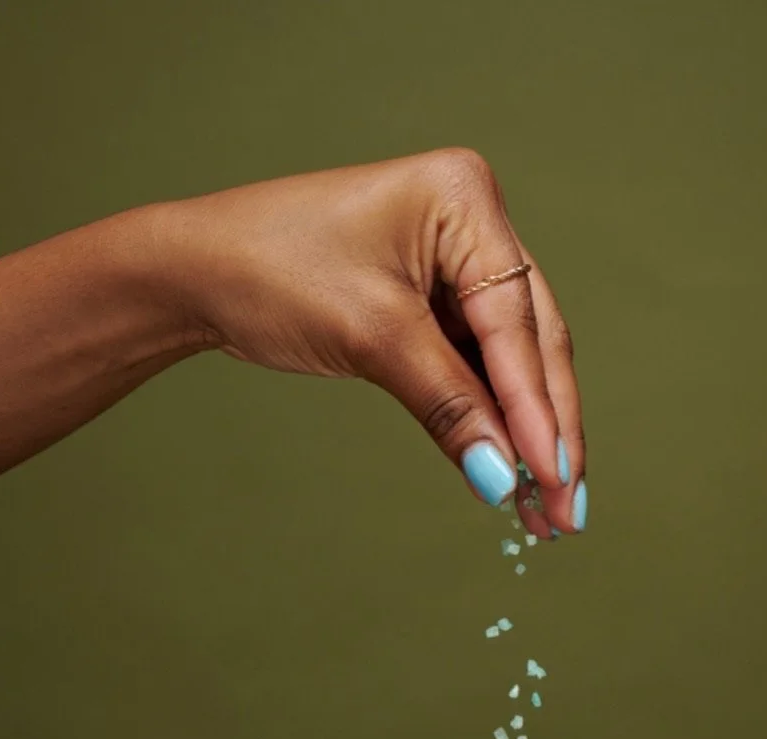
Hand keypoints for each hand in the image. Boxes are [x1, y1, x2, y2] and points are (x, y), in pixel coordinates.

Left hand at [170, 148, 584, 534]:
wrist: (199, 270)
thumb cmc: (272, 271)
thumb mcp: (370, 337)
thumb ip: (448, 405)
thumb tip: (504, 477)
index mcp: (464, 198)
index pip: (515, 322)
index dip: (538, 409)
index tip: (554, 477)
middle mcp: (475, 223)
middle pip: (533, 344)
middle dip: (550, 432)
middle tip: (567, 510)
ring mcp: (460, 262)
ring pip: (516, 365)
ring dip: (530, 439)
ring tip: (548, 513)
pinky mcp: (438, 301)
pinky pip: (481, 371)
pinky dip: (495, 424)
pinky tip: (512, 477)